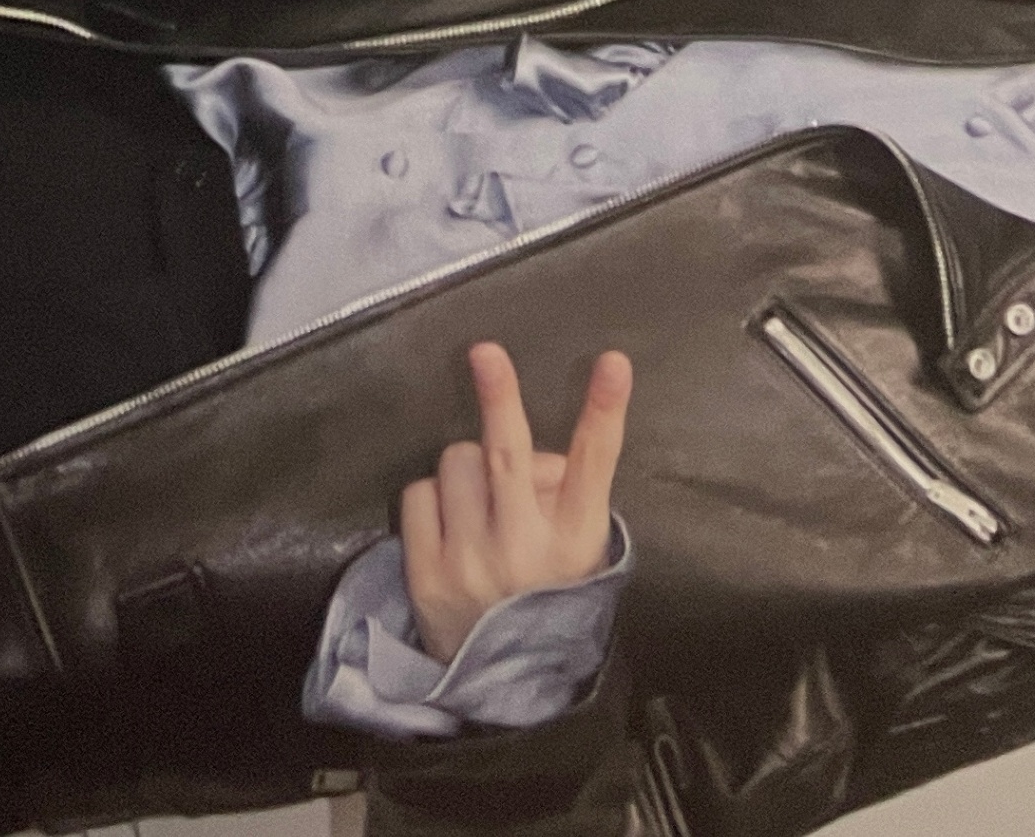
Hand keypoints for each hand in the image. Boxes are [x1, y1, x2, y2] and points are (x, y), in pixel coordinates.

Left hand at [401, 343, 631, 664]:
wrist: (507, 684)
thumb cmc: (547, 593)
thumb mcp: (577, 549)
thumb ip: (565, 492)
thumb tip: (537, 453)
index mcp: (575, 542)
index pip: (595, 466)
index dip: (605, 411)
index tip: (614, 362)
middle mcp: (523, 550)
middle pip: (508, 456)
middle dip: (499, 398)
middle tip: (485, 352)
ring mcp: (471, 563)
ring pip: (457, 460)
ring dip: (468, 469)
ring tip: (481, 506)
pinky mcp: (427, 575)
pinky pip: (420, 493)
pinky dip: (435, 499)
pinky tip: (452, 525)